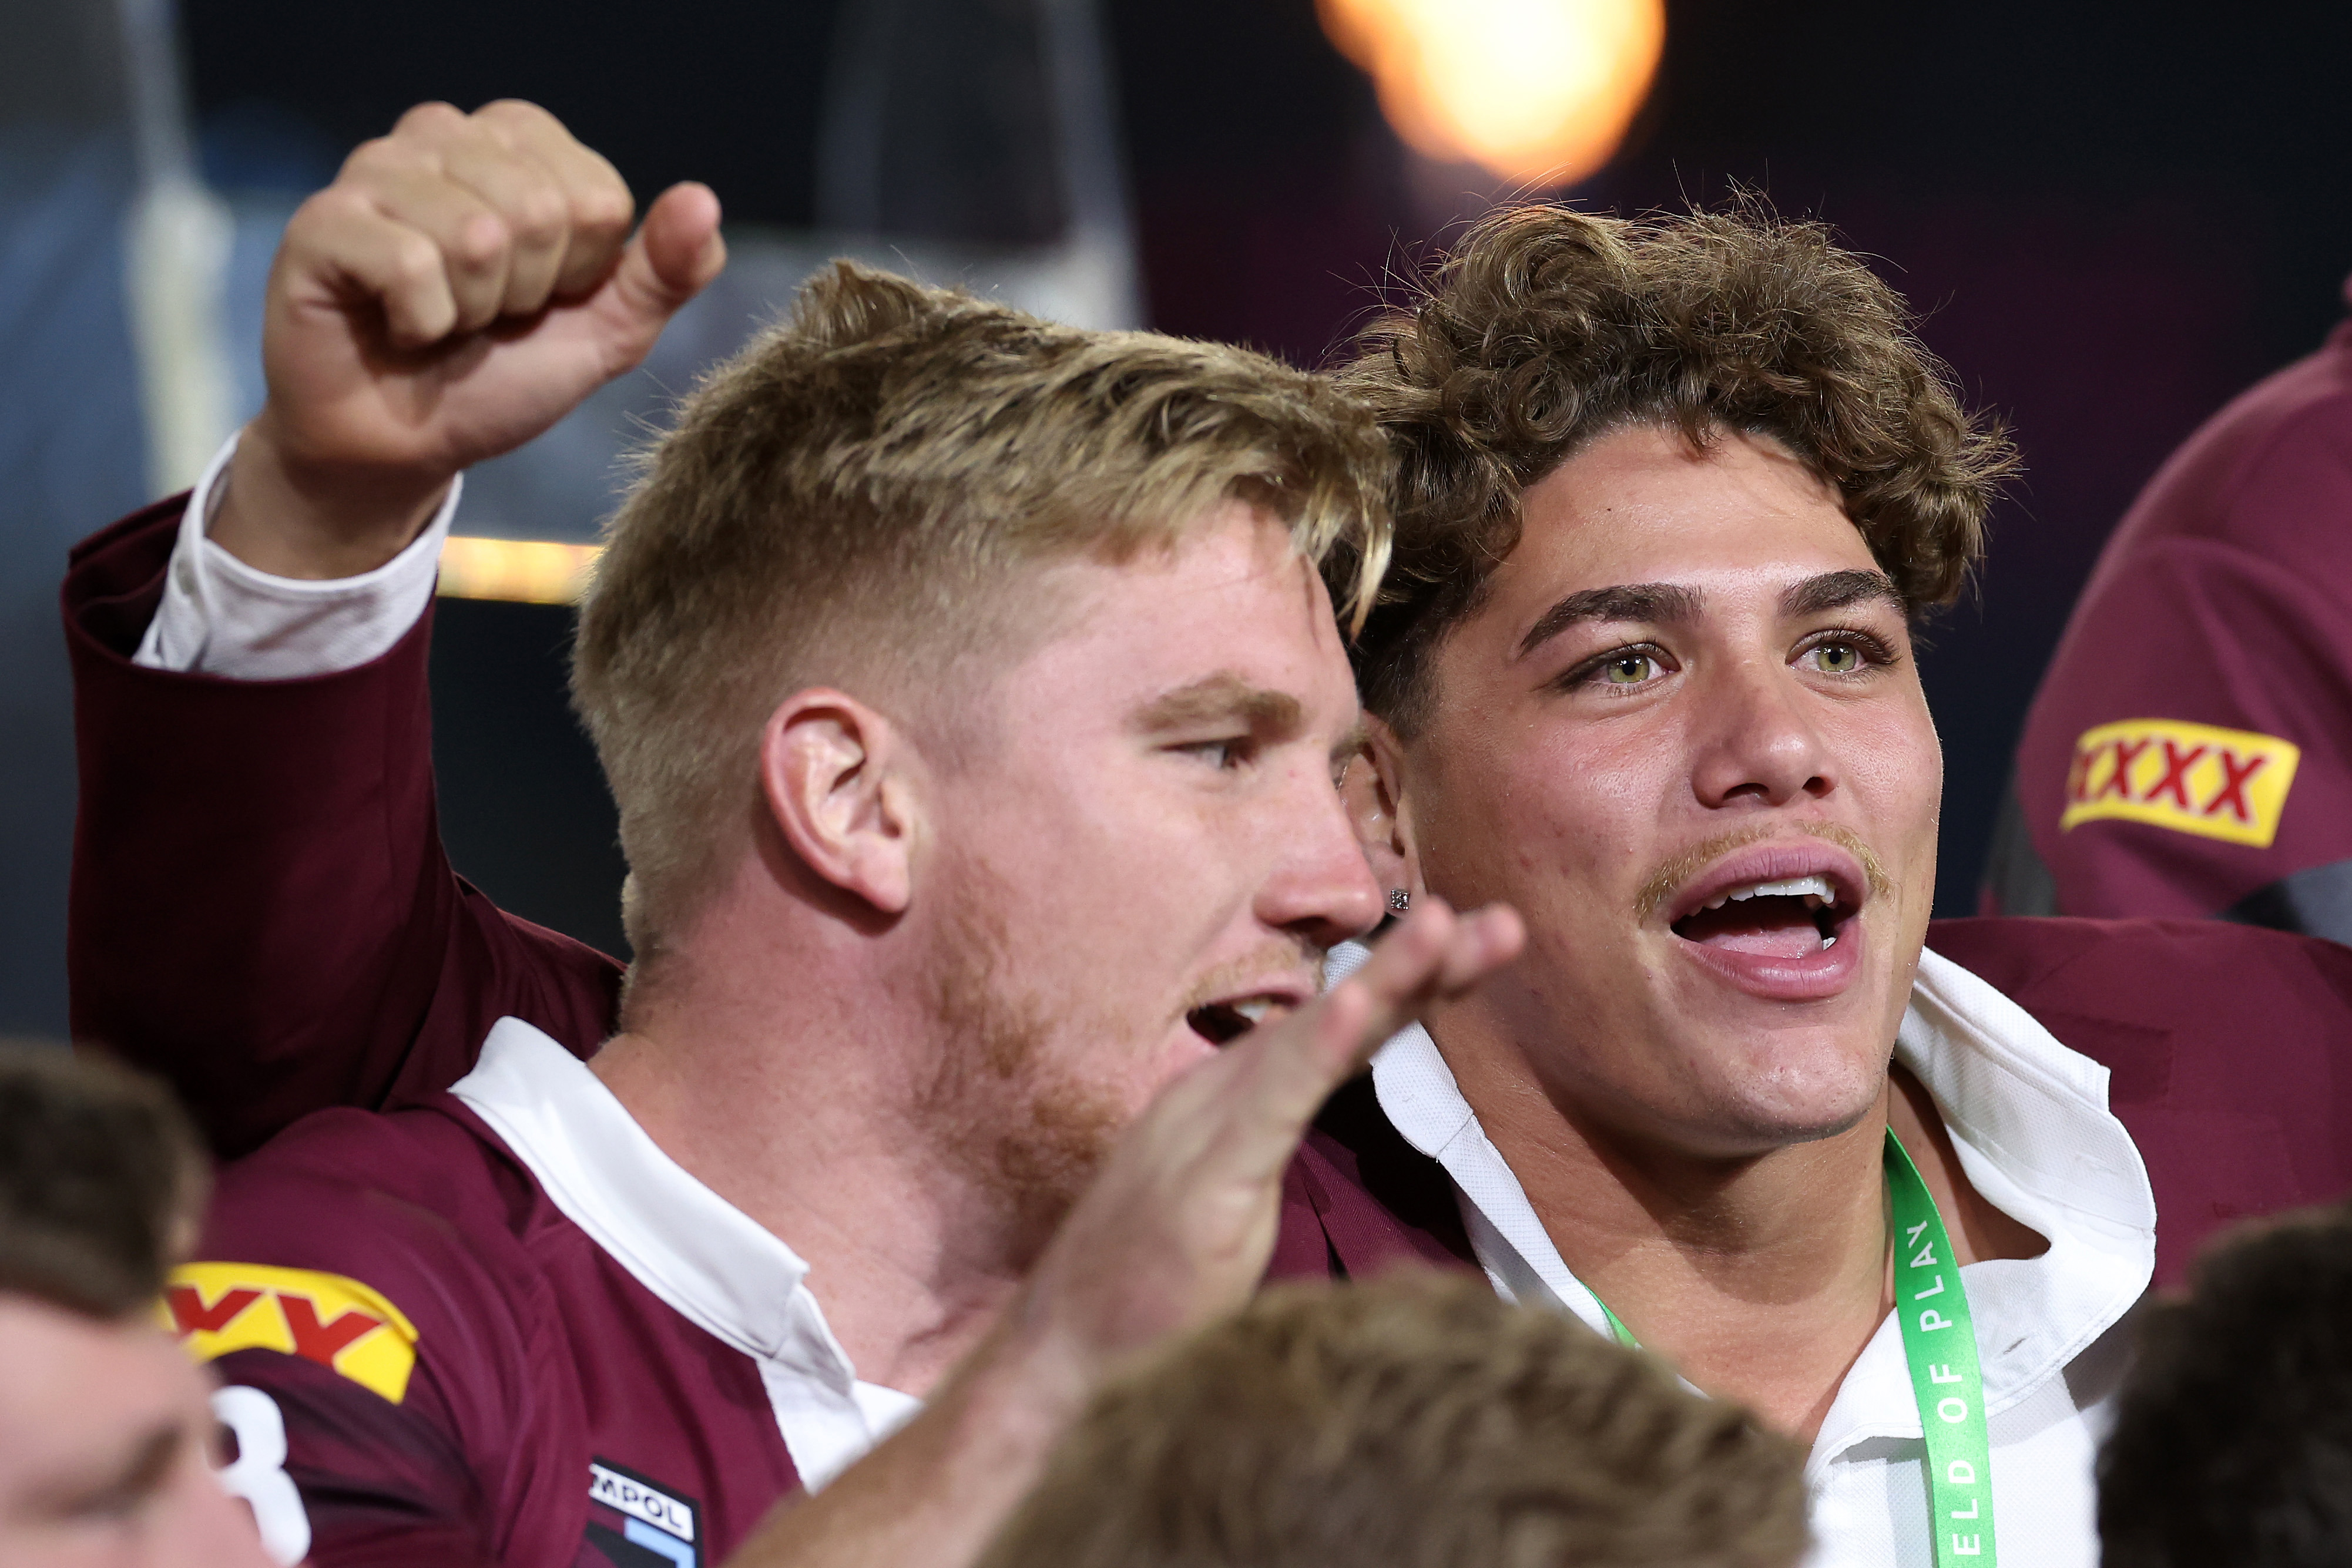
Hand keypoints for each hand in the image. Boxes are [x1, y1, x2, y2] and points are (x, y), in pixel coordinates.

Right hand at [213, 100, 727, 577]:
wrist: (403, 445)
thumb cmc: (501, 376)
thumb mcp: (605, 331)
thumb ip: (665, 271)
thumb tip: (703, 201)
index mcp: (516, 145)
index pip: (597, 195)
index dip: (579, 272)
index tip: (537, 299)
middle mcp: (443, 137)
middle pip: (540, 210)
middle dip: (526, 293)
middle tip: (483, 317)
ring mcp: (375, 171)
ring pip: (477, 237)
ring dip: (471, 311)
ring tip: (440, 320)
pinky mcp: (322, 221)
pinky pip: (410, 265)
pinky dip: (420, 323)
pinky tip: (395, 326)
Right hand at [1006, 896, 1524, 1391]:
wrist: (1064, 1357)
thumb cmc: (1149, 1293)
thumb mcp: (1234, 1213)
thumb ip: (1275, 1166)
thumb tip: (1322, 1144)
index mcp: (1239, 1100)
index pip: (1347, 1035)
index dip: (1419, 988)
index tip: (1489, 948)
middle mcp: (1222, 1092)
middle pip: (1342, 1019)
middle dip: (1425, 966)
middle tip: (1508, 924)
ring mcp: (1206, 1126)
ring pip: (1311, 1039)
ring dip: (1383, 980)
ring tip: (1442, 926)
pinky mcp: (1200, 1175)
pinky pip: (1270, 1103)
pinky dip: (1316, 1048)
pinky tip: (1359, 1007)